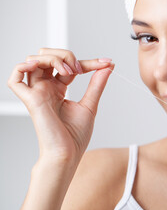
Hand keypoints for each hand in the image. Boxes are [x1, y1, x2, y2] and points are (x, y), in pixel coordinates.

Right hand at [8, 48, 113, 163]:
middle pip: (47, 56)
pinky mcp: (30, 100)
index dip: (88, 62)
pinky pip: (15, 79)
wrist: (68, 154)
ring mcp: (37, 93)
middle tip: (80, 69)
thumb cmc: (75, 136)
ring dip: (53, 58)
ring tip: (69, 71)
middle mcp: (45, 88)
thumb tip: (108, 66)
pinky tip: (40, 66)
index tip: (107, 62)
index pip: (69, 65)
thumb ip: (97, 84)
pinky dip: (23, 67)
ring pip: (33, 60)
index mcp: (58, 89)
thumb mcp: (90, 104)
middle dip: (65, 55)